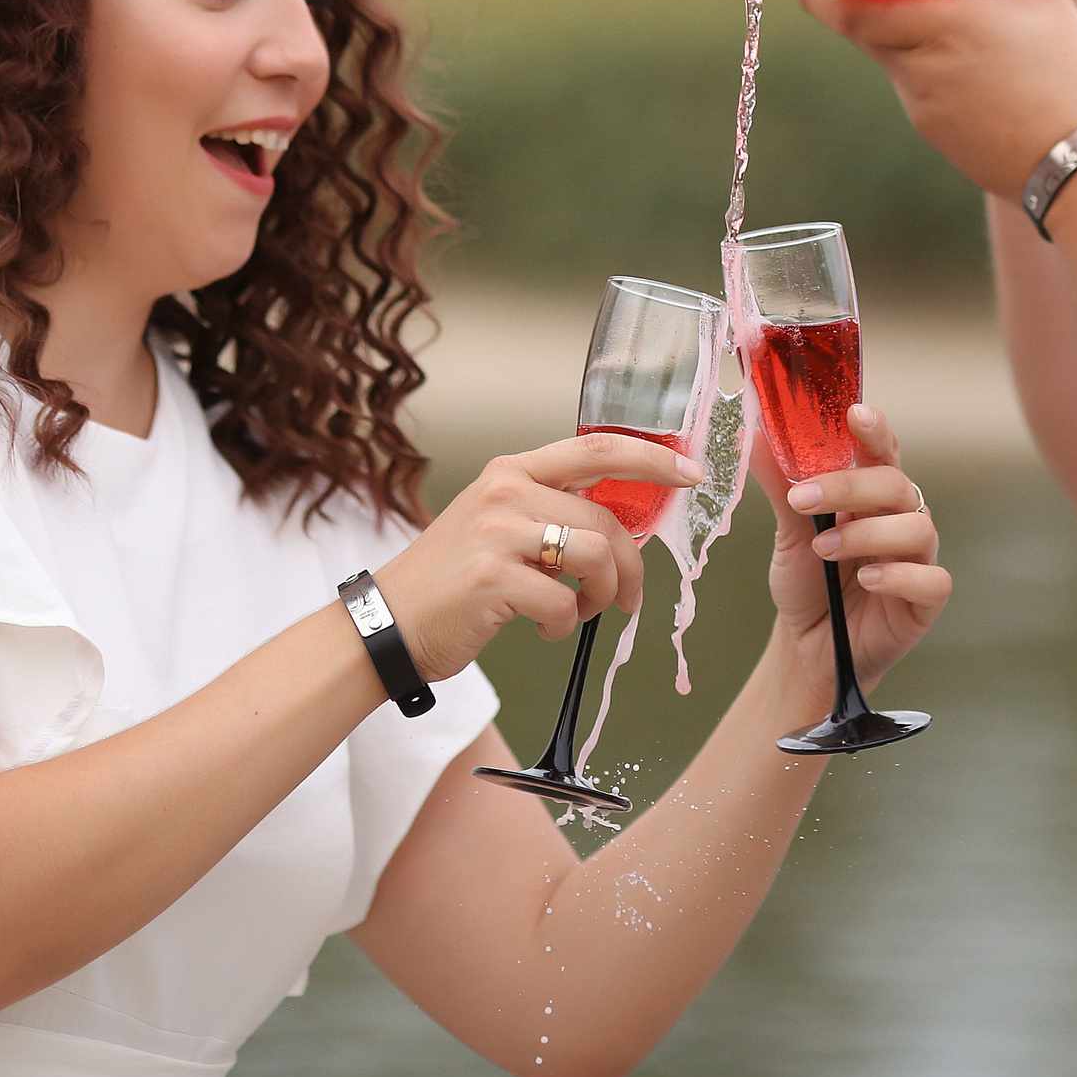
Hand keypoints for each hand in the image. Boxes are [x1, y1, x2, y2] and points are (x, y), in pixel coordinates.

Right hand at [373, 434, 704, 681]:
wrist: (386, 624)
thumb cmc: (451, 581)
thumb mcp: (497, 525)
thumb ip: (552, 513)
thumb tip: (622, 527)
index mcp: (512, 471)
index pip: (597, 447)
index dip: (652, 458)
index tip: (689, 472)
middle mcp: (505, 492)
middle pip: (606, 519)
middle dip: (632, 566)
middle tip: (628, 597)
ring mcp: (496, 533)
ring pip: (595, 557)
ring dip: (602, 596)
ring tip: (580, 612)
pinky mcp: (492, 578)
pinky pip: (564, 604)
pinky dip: (565, 626)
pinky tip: (546, 629)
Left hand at [748, 404, 951, 697]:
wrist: (808, 645)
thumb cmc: (808, 582)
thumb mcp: (788, 532)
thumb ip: (780, 485)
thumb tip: (755, 434)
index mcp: (872, 494)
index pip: (883, 450)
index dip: (875, 429)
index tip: (855, 413)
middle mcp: (900, 519)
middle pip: (896, 484)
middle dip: (850, 487)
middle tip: (803, 500)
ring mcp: (919, 557)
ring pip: (917, 528)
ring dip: (867, 534)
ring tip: (824, 549)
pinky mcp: (927, 599)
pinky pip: (932, 579)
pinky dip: (899, 576)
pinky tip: (867, 580)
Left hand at [793, 0, 1076, 196]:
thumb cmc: (1067, 79)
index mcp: (933, 29)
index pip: (843, 10)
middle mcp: (914, 72)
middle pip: (861, 29)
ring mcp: (921, 109)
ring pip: (891, 58)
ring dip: (899, 29)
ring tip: (927, 0)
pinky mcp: (937, 134)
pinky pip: (916, 86)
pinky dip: (924, 62)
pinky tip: (962, 53)